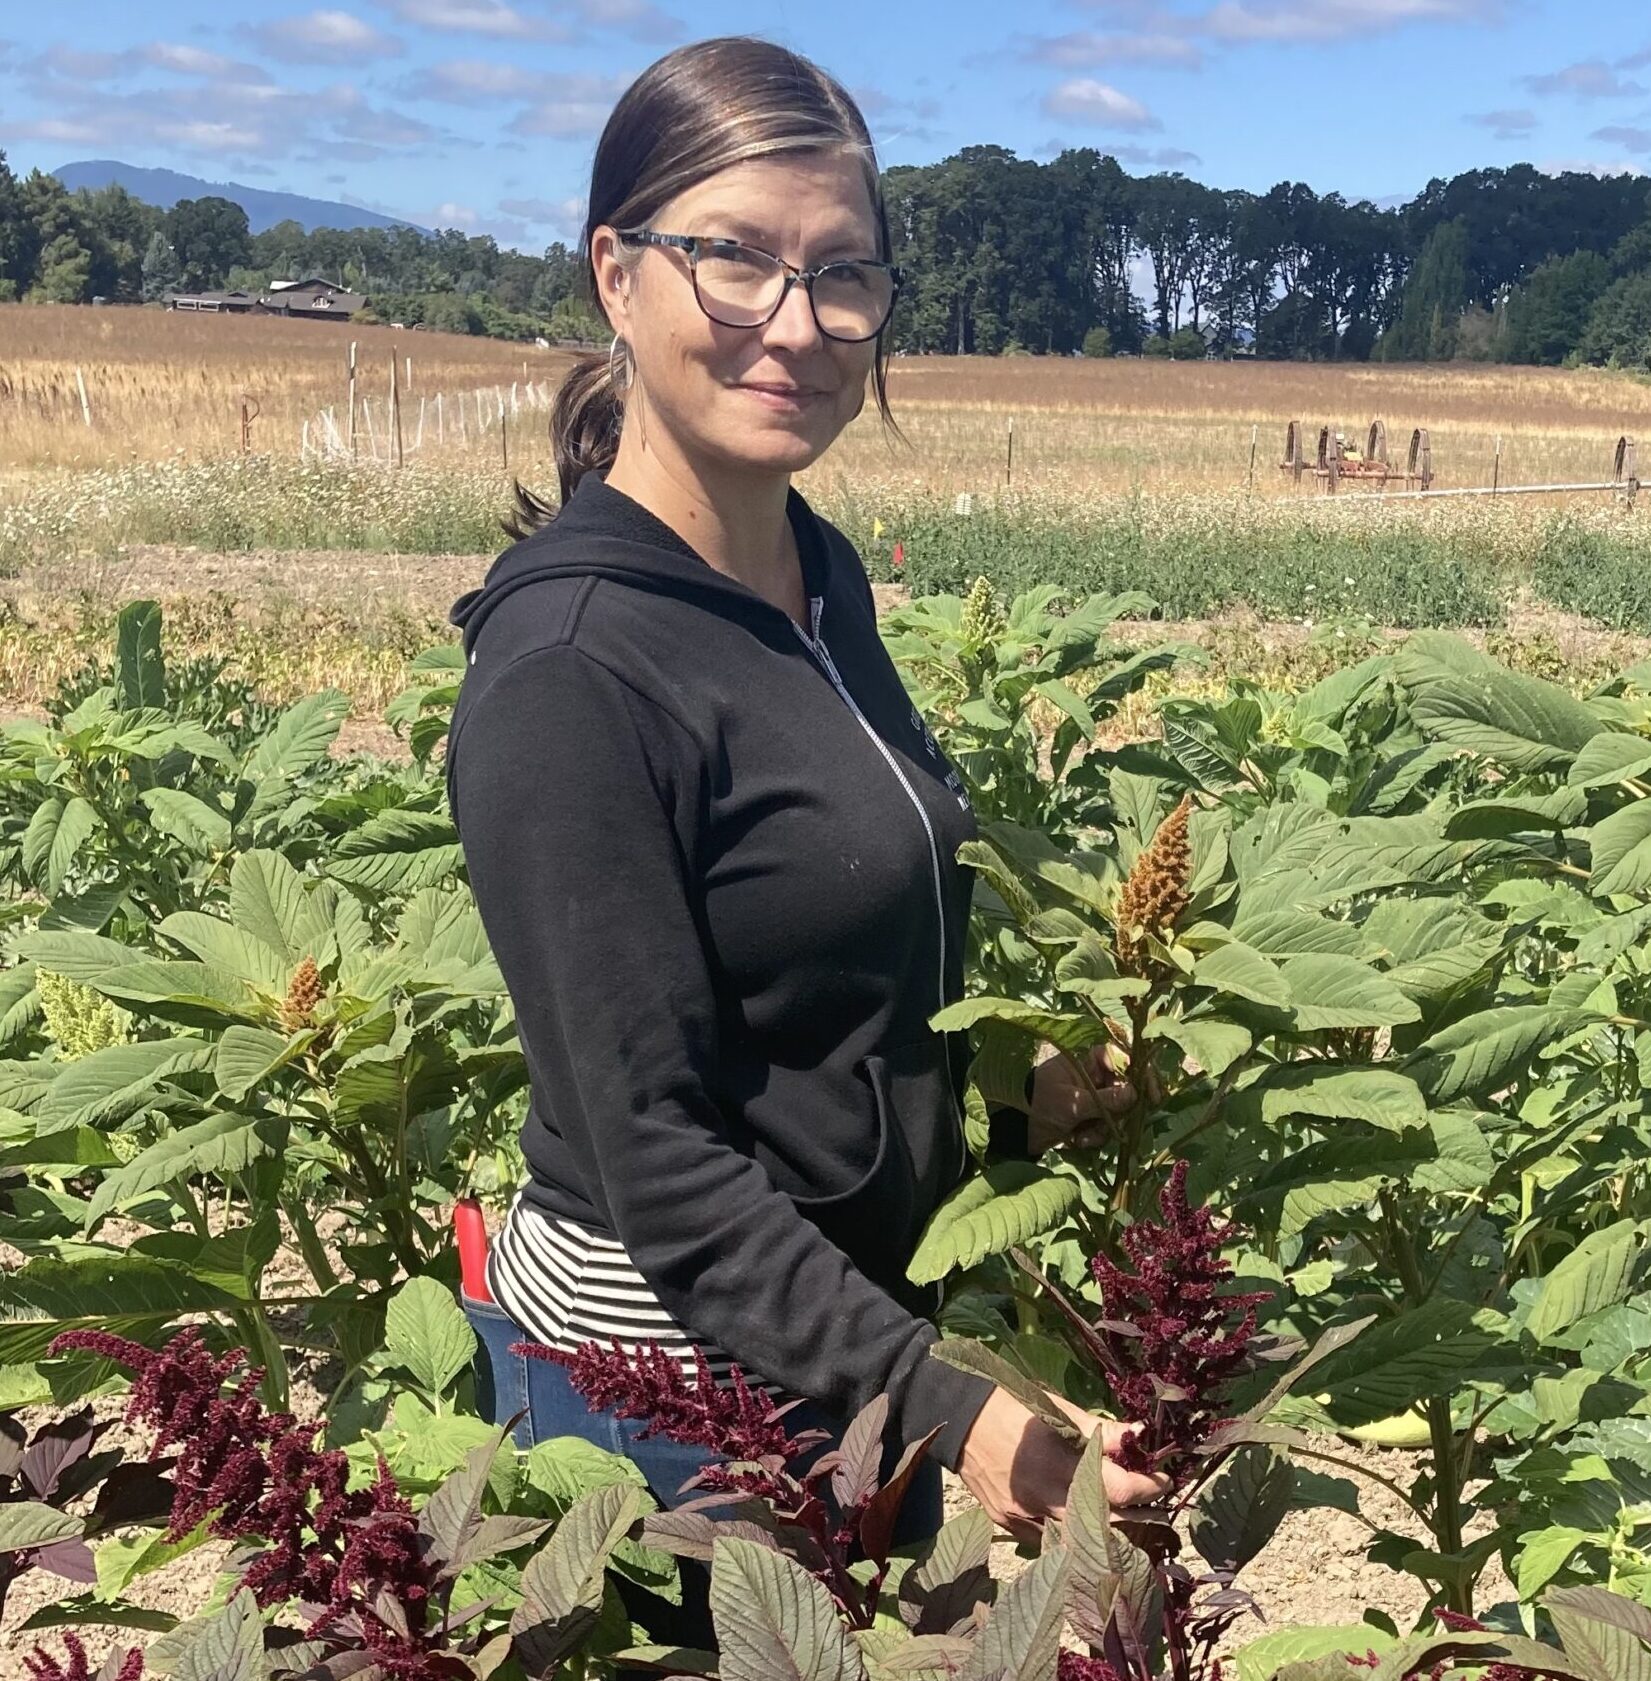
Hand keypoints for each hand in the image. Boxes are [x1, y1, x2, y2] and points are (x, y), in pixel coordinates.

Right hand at [955, 1387, 1167, 1544]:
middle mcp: (1045, 1498)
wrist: (958, 1419)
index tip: (1164, 1480)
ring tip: (1125, 1514)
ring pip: (1080, 1539)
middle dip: (1138, 1515)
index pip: (1121, 1490)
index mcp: (1060, 1463)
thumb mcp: (1058, 1410)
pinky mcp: (1010, 1526)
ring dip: (1107, 1529)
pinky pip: (1050, 1539)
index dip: (1150, 1487)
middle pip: (1108, 1525)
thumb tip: (1140, 1436)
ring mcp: (1026, 1518)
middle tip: (1154, 1503)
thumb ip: (1100, 1431)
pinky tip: (1082, 1520)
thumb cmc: (1012, 1405)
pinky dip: (1071, 1532)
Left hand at [1026, 1042, 1159, 1154]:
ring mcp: (1093, 1095)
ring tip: (1085, 1136)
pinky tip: (1079, 1140)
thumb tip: (1134, 1094)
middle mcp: (1094, 1074)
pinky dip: (1096, 1135)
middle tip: (1116, 1125)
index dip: (1143, 1073)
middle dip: (1122, 1111)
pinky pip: (1108, 1125)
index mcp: (1088, 1058)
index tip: (1153, 1095)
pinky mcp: (1090, 1115)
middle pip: (1128, 1087)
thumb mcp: (1071, 1102)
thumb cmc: (1036, 1102)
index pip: (1125, 1056)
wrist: (1015, 1128)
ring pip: (1120, 1110)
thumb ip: (1105, 1100)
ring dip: (1106, 1127)